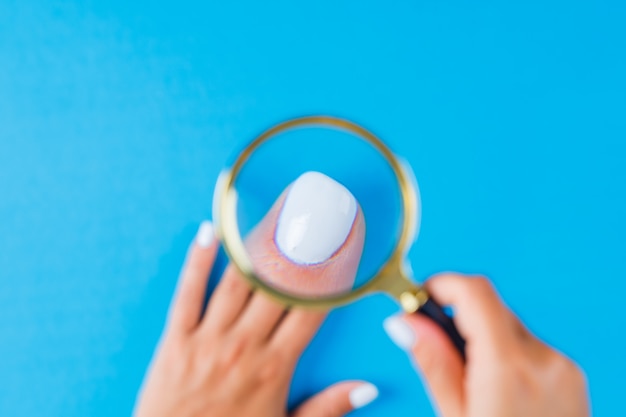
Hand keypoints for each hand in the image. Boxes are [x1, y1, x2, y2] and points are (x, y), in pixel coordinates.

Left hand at [134, 172, 377, 416]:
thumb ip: (327, 408)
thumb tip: (367, 388)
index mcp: (275, 367)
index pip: (310, 312)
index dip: (328, 280)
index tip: (342, 252)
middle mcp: (244, 346)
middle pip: (277, 288)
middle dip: (296, 251)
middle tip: (310, 216)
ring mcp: (208, 340)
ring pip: (237, 283)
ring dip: (253, 246)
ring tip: (269, 214)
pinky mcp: (176, 340)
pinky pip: (187, 294)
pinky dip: (197, 261)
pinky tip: (208, 232)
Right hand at [384, 274, 589, 416]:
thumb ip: (432, 362)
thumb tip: (404, 321)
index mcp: (509, 366)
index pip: (475, 292)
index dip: (442, 285)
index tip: (419, 297)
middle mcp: (543, 357)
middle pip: (491, 306)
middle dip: (458, 316)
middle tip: (435, 347)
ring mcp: (563, 367)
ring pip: (509, 325)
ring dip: (482, 336)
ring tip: (469, 380)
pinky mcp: (571, 376)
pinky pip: (529, 346)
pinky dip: (504, 352)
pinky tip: (495, 388)